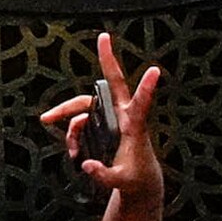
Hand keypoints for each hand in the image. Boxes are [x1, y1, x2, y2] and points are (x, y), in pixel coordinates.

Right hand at [38, 32, 165, 203]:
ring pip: (86, 105)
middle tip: (103, 37)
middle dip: (108, 59)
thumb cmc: (135, 179)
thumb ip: (104, 176)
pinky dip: (72, 133)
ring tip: (65, 142)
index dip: (147, 88)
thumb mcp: (121, 183)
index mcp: (135, 127)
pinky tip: (73, 151)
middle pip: (111, 84)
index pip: (142, 104)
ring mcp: (113, 118)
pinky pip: (80, 121)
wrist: (138, 183)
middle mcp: (124, 116)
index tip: (156, 70)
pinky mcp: (103, 125)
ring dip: (68, 115)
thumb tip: (87, 165)